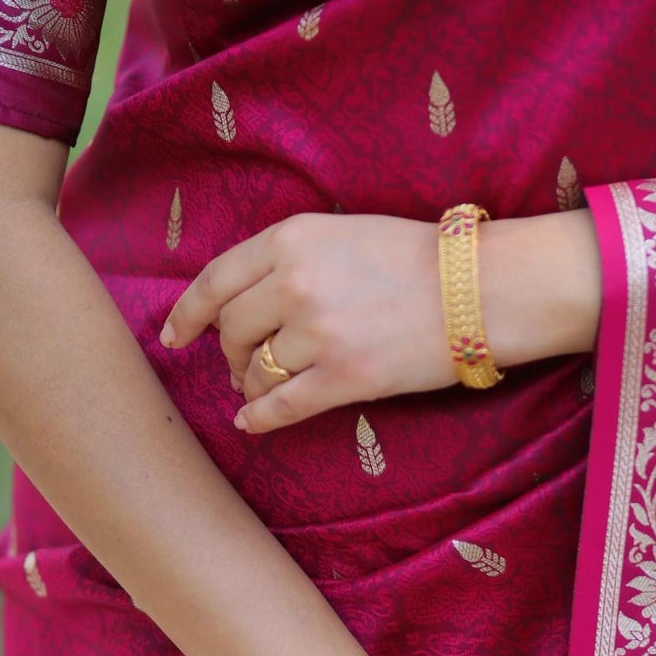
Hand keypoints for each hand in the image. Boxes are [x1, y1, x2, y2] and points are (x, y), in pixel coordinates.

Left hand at [159, 209, 601, 434]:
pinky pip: (282, 406)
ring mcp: (318, 333)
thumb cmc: (420, 259)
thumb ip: (292, 257)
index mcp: (292, 240)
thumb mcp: (344, 233)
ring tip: (257, 390)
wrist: (480, 289)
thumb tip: (248, 299)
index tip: (174, 335)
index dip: (188, 314)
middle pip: (231, 330)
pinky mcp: (344, 378)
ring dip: (250, 386)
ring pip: (255, 371)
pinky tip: (251, 422)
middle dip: (229, 354)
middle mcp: (296, 284)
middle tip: (240, 367)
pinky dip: (259, 418)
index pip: (216, 281)